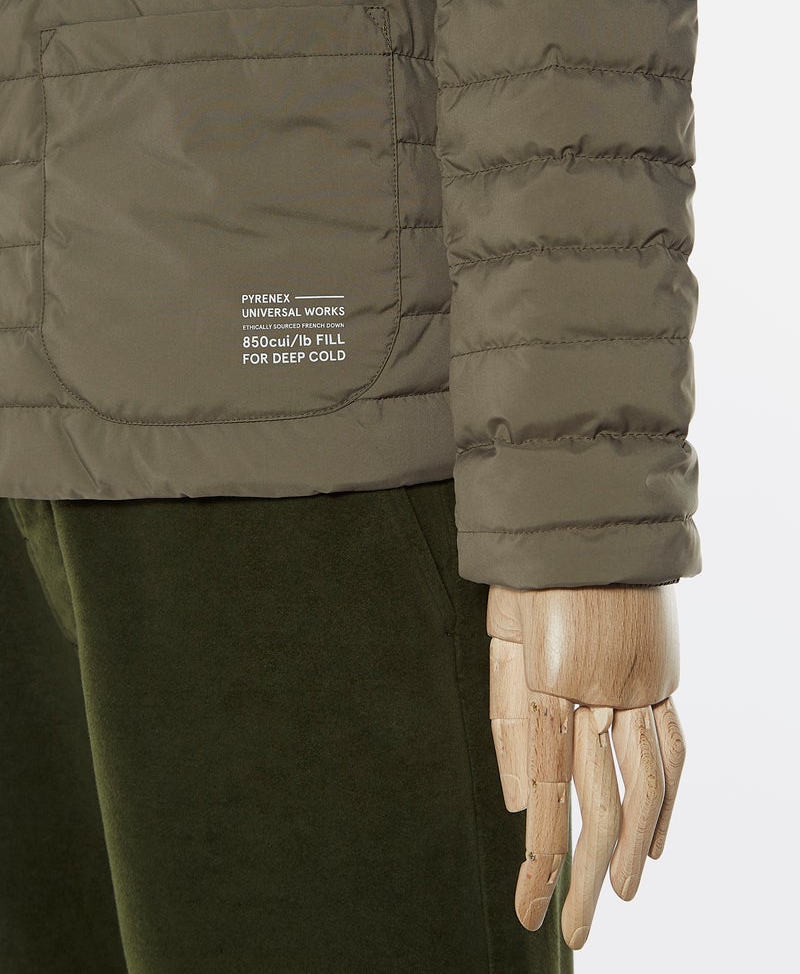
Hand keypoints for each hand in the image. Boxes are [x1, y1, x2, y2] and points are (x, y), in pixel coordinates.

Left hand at [486, 584, 686, 948]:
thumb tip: (511, 802)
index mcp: (550, 688)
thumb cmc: (527, 577)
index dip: (539, 861)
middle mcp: (600, 696)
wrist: (583, 517)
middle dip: (589, 877)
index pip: (545, 797)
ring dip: (636, 850)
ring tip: (625, 897)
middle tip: (581, 932)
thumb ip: (505, 722)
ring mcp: (639, 688)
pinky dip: (669, 798)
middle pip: (601, 805)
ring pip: (647, 787)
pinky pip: (672, 748)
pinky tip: (658, 837)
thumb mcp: (499, 641)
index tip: (528, 911)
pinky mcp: (660, 677)